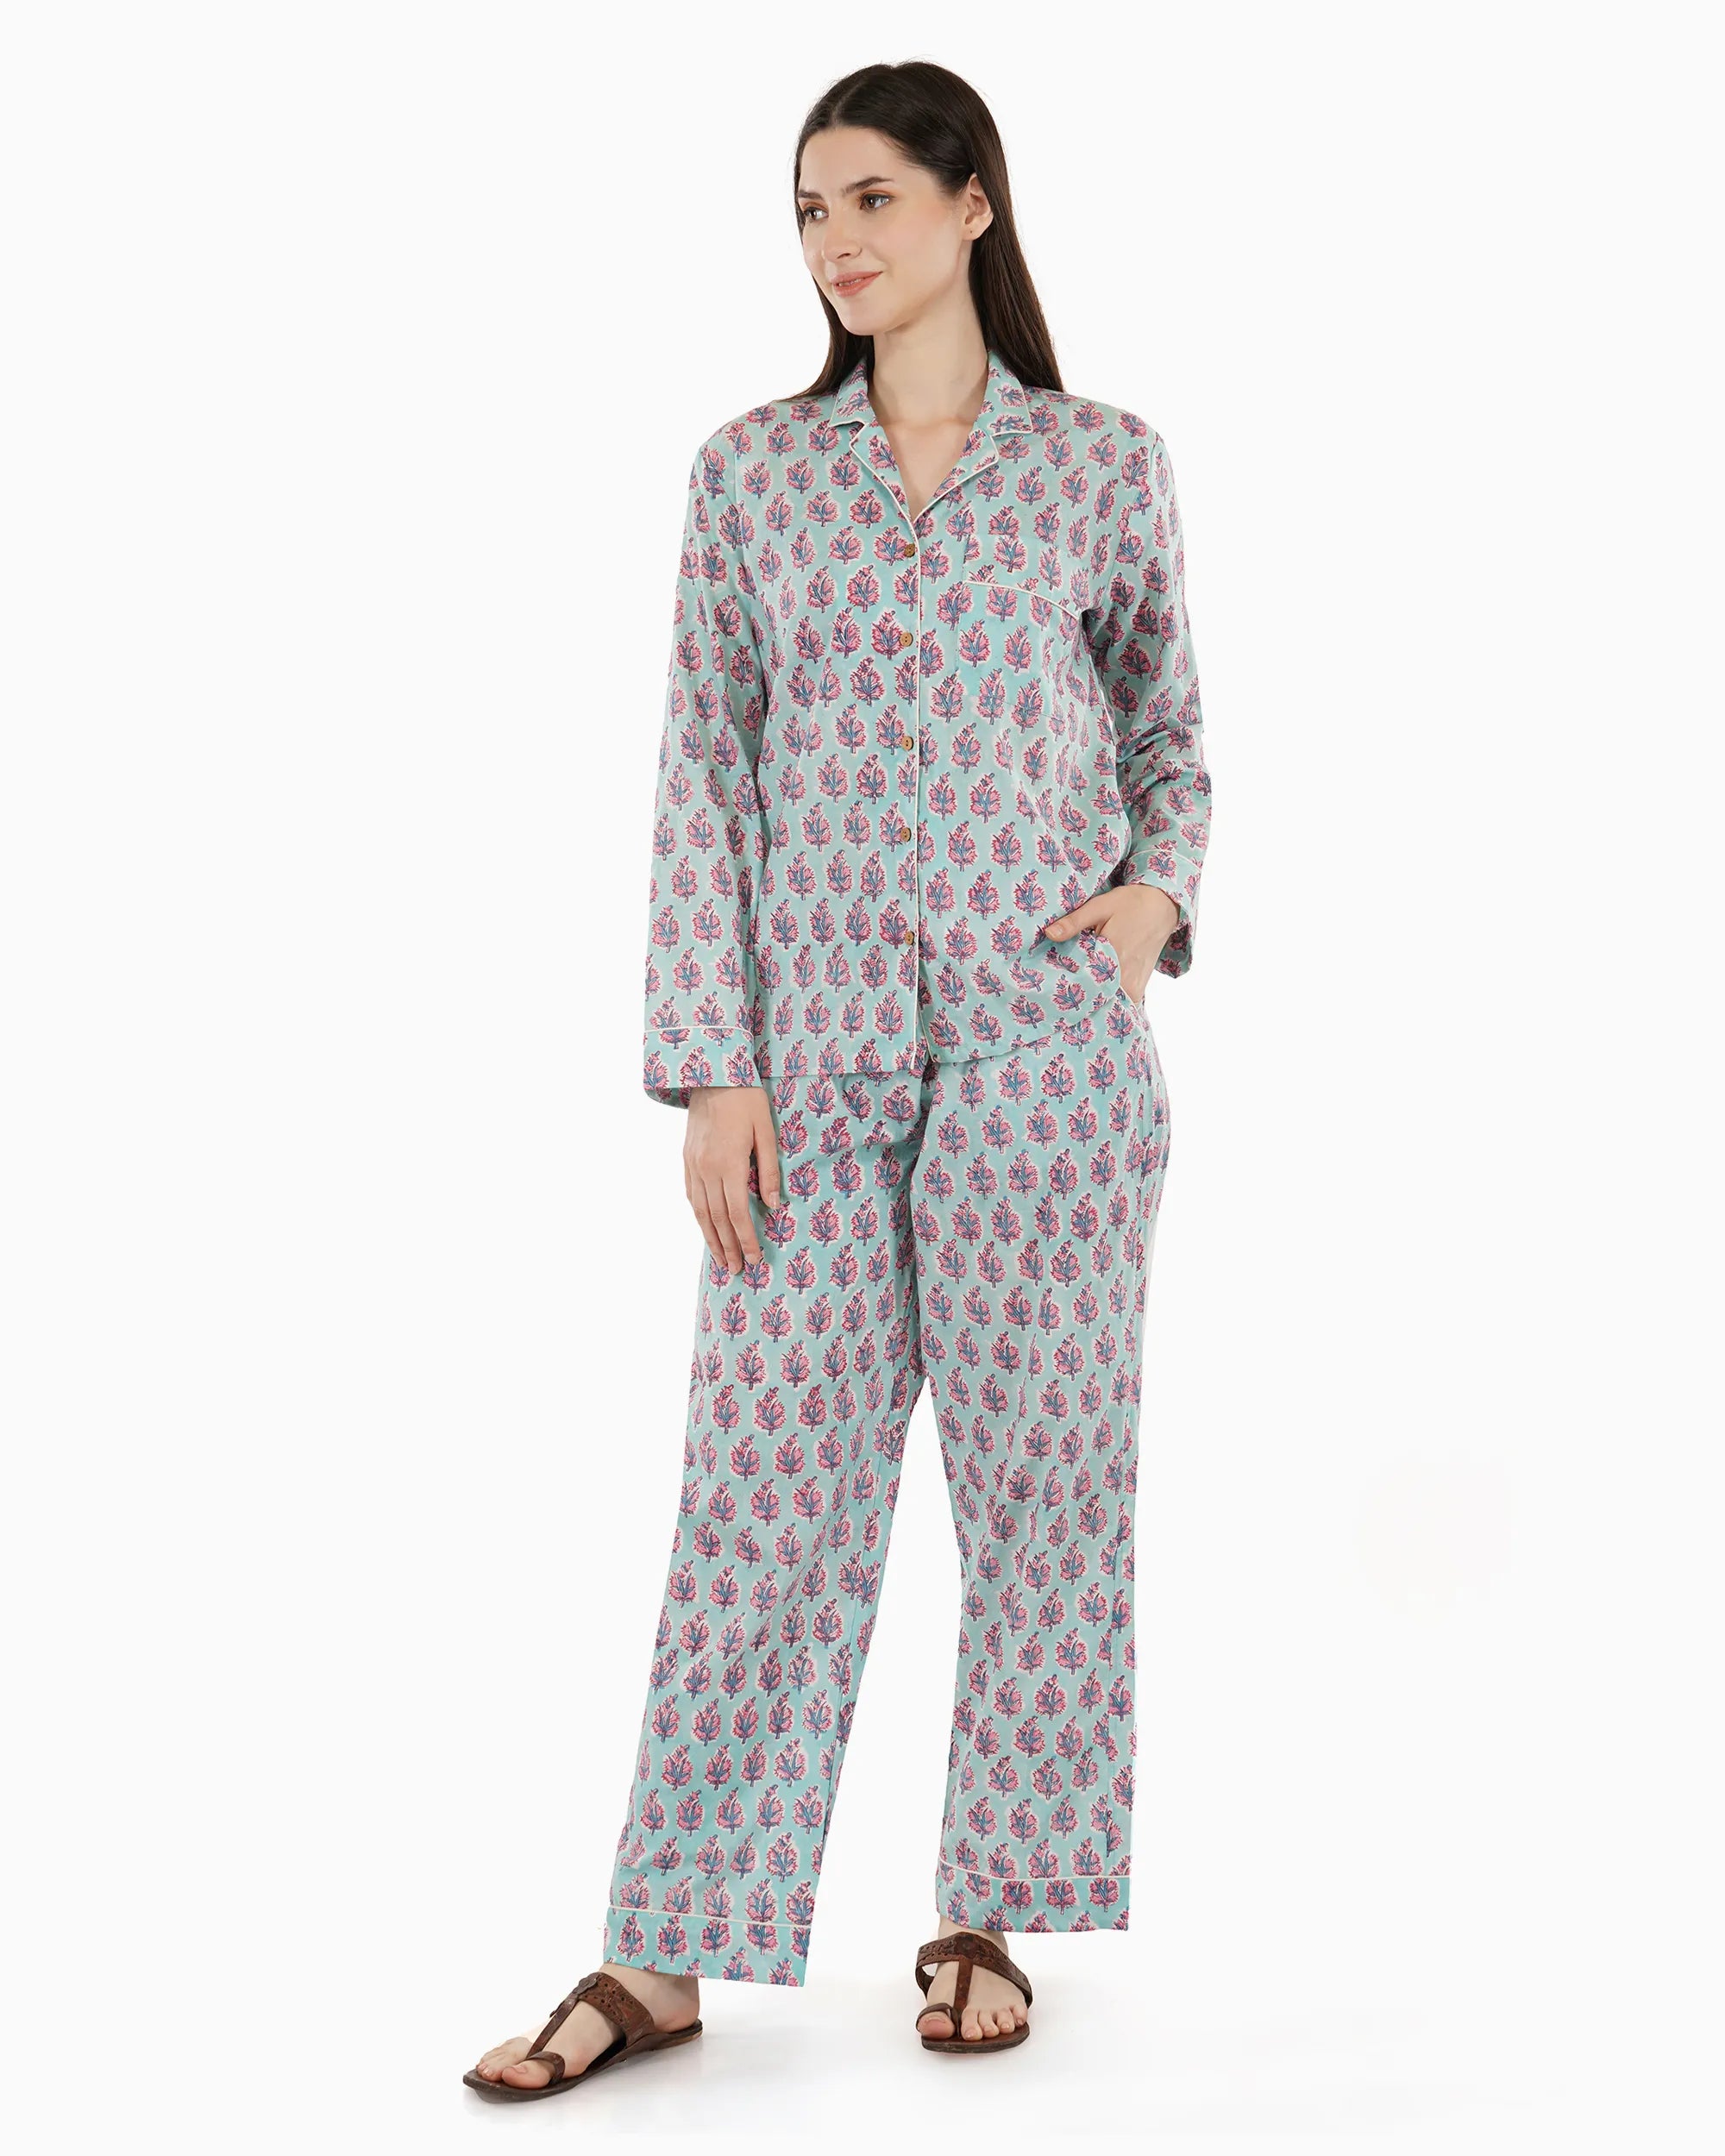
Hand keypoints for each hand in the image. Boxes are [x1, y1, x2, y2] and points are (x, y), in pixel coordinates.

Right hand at [684, 1085, 784, 1274]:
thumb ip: (770, 1171)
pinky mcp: (686, 1159)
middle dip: (729, 1247)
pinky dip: (699, 1216)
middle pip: (717, 1219)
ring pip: (700, 1211)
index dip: (747, 1240)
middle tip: (738, 1270)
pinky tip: (706, 1228)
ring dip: (711, 1238)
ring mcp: (693, 1165)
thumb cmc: (747, 1100)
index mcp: (729, 1164)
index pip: (738, 1213)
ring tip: (721, 1259)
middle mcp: (706, 1169)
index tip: (755, 1259)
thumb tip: (774, 1207)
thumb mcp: (766, 1133)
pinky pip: (692, 1195)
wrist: (713, 1073)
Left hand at [1043, 884, 1177, 1004]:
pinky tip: (1096, 996)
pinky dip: (1109, 1002)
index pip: (1085, 985)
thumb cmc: (1130, 904)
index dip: (1067, 991)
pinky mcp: (1140, 987)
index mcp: (1113, 955)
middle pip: (1097, 999)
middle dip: (1079, 999)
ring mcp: (1135, 985)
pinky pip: (1122, 1003)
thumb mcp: (1099, 907)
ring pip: (1110, 1004)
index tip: (1053, 994)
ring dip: (1094, 1002)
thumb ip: (1074, 923)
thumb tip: (1048, 933)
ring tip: (1077, 997)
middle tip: (1061, 997)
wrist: (1162, 906)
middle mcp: (1126, 976)